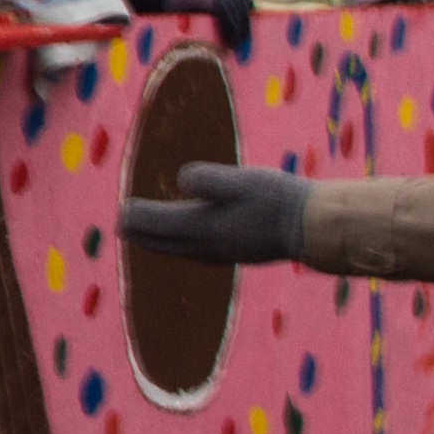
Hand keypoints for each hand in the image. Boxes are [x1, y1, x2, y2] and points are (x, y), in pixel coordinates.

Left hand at [119, 162, 311, 265]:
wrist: (312, 228)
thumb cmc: (278, 200)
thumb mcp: (242, 181)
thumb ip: (209, 180)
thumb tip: (182, 180)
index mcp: (205, 227)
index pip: (161, 224)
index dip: (140, 216)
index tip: (121, 211)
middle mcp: (210, 245)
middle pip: (166, 241)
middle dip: (143, 233)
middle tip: (121, 227)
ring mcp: (225, 252)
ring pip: (182, 249)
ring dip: (160, 243)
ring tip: (144, 238)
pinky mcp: (240, 253)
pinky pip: (200, 253)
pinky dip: (183, 247)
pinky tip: (190, 245)